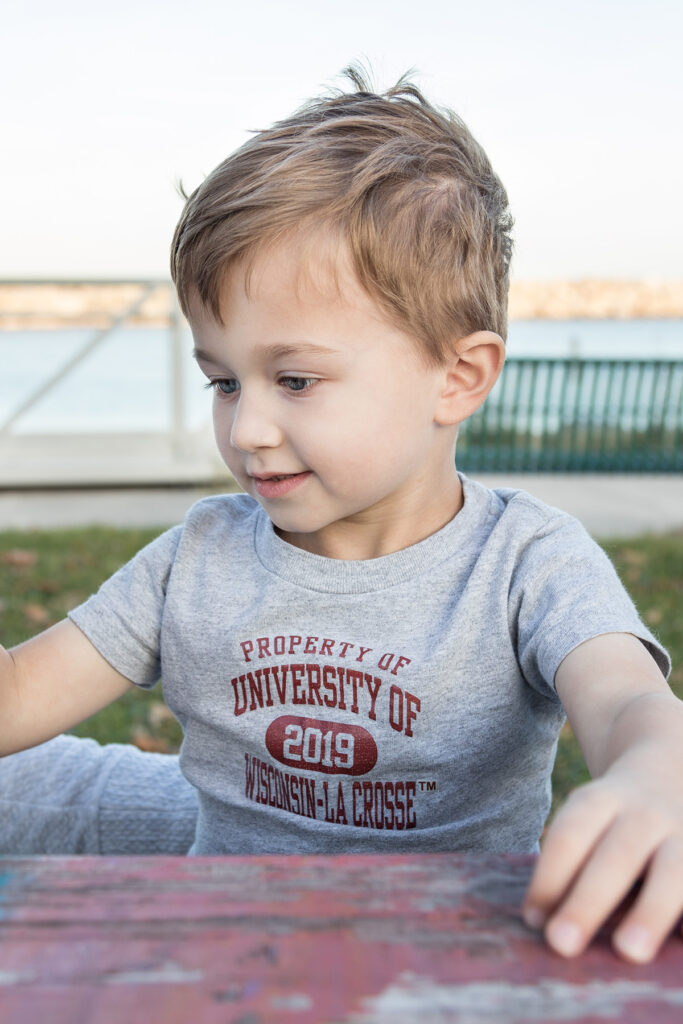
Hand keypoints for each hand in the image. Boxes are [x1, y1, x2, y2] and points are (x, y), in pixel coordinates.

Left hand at [523, 764, 682, 961]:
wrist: (668, 775)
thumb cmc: (613, 821)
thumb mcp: (590, 820)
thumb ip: (573, 862)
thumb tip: (545, 922)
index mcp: (600, 801)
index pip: (570, 836)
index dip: (549, 878)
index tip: (533, 920)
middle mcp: (644, 814)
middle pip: (615, 857)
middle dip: (588, 901)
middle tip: (561, 943)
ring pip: (672, 871)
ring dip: (649, 912)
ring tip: (630, 952)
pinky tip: (680, 940)